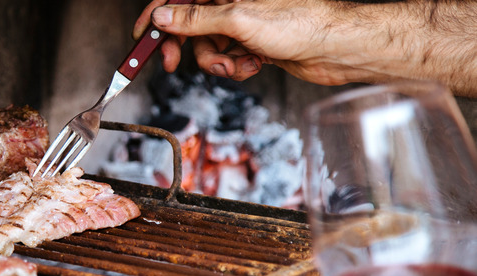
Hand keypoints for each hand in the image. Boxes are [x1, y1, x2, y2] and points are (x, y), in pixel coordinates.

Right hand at [132, 0, 476, 96]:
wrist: (337, 48)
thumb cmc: (300, 23)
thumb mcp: (238, 20)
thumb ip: (195, 19)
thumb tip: (162, 17)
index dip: (155, 16)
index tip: (140, 38)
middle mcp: (231, 2)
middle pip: (188, 24)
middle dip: (186, 47)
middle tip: (173, 64)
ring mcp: (243, 24)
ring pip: (208, 46)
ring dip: (217, 61)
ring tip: (237, 63)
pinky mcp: (253, 44)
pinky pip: (227, 58)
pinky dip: (235, 67)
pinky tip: (254, 64)